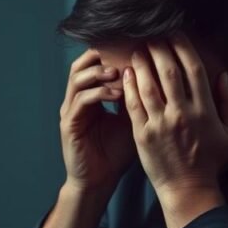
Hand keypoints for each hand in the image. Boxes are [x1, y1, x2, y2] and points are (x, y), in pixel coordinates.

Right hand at [59, 48, 137, 193]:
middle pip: (81, 64)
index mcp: (90, 96)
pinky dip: (99, 93)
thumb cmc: (115, 153)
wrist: (99, 181)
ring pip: (78, 78)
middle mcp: (76, 100)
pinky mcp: (69, 124)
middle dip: (101, 56)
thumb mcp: (131, 120)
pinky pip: (81, 100)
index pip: (95, 64)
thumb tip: (158, 76)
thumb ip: (137, 99)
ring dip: (99, 72)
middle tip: (124, 53)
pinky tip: (117, 93)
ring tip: (120, 71)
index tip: (133, 46)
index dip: (111, 53)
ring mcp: (70, 111)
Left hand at [122, 32, 227, 227]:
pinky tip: (126, 73)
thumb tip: (222, 75)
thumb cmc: (210, 160)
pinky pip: (133, 105)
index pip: (193, 70)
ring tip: (137, 50)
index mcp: (204, 111)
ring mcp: (160, 125)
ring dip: (141, 64)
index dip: (183, 47)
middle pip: (168, 72)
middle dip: (159, 49)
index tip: (175, 34)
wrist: (187, 189)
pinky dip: (129, 86)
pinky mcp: (142, 135)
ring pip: (148, 85)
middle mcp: (182, 114)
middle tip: (151, 36)